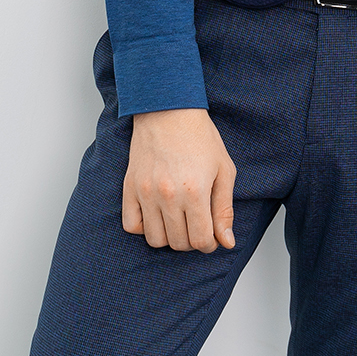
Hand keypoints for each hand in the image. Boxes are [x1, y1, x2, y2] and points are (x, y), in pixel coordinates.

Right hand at [123, 109, 235, 252]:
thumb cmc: (200, 137)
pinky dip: (144, 228)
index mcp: (195, 191)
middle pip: (179, 243)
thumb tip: (226, 242)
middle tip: (197, 226)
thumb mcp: (224, 171)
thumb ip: (224, 210)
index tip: (211, 236)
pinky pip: (131, 225)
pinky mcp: (129, 187)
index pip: (200, 241)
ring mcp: (146, 192)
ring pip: (155, 239)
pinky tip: (157, 216)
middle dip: (192, 241)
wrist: (168, 110)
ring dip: (169, 238)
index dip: (209, 244)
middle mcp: (168, 195)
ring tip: (178, 222)